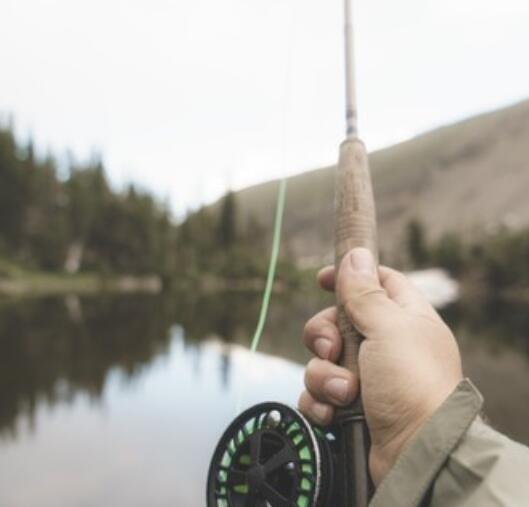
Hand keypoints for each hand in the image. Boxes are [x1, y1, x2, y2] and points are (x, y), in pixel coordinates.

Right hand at [298, 248, 462, 484]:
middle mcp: (384, 344)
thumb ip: (365, 292)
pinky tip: (335, 412)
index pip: (376, 282)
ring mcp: (366, 376)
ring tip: (345, 393)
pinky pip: (318, 391)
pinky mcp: (349, 404)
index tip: (322, 278)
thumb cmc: (412, 384)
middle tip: (333, 349)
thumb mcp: (389, 328)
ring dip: (324, 375)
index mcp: (403, 318)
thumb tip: (355, 254)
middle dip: (324, 335)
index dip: (349, 276)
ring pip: (321, 359)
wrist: (416, 453)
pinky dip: (321, 400)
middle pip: (336, 321)